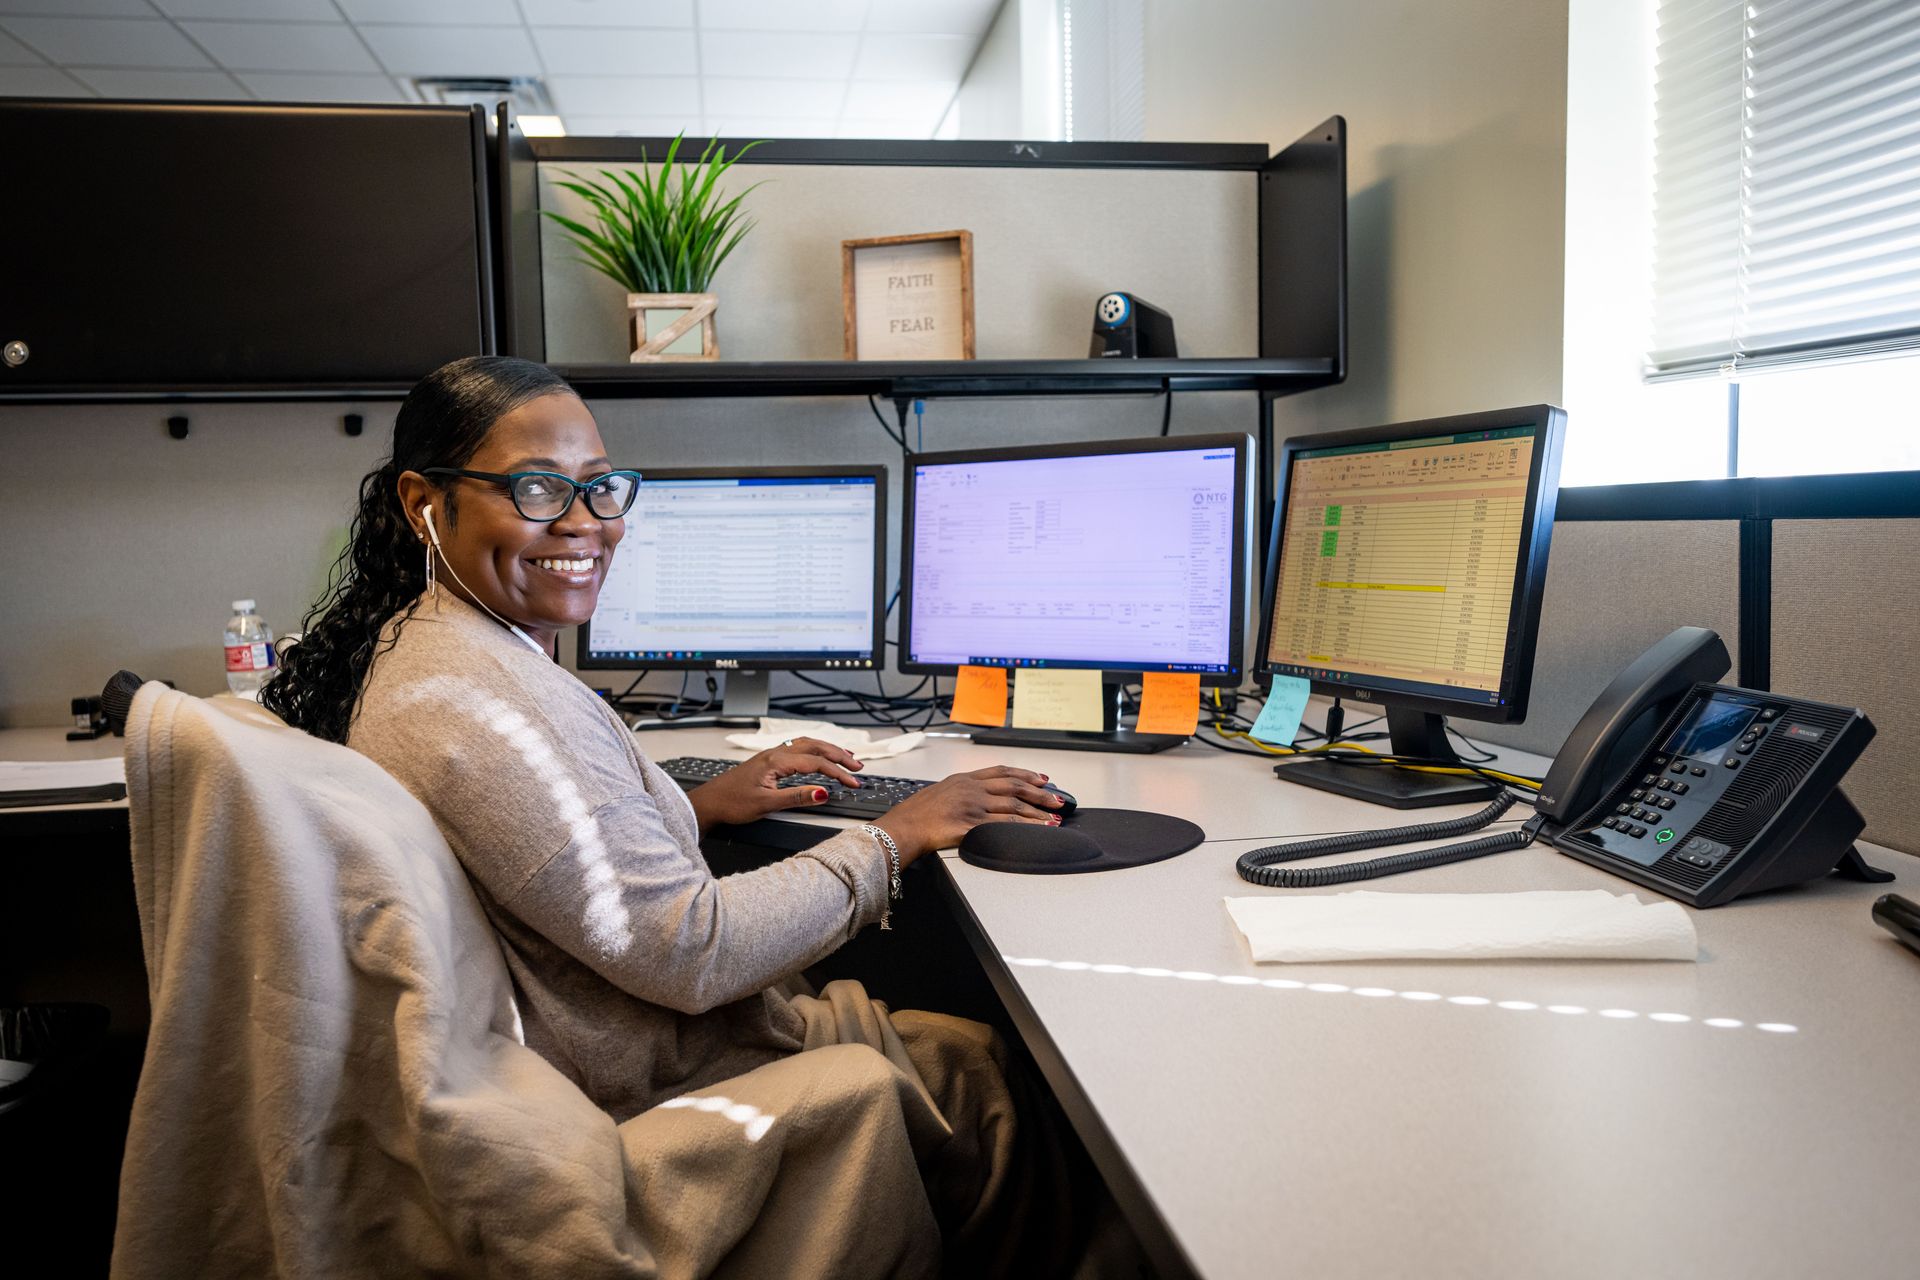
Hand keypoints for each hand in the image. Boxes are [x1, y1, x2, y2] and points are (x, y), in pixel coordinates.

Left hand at [687, 737, 864, 830]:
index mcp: (776, 761)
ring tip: (846, 758)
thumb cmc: (731, 803)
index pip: (816, 762)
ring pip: (806, 745)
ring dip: (828, 750)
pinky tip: (818, 757)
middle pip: (815, 747)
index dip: (838, 772)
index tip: (853, 783)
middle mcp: (775, 753)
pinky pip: (798, 749)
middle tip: (858, 766)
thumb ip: (796, 797)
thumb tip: (823, 792)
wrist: (708, 802)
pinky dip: (814, 751)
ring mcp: (771, 755)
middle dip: (839, 755)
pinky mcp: (768, 761)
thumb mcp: (766, 804)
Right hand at [873, 765, 1064, 862]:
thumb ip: (959, 793)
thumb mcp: (938, 794)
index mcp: (963, 780)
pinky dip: (1027, 827)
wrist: (901, 828)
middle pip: (1013, 786)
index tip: (1041, 778)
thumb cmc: (914, 816)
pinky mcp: (972, 824)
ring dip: (1038, 812)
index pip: (1000, 772)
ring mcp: (972, 806)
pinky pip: (1006, 825)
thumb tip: (974, 799)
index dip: (1024, 774)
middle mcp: (971, 789)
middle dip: (1039, 793)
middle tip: (1058, 798)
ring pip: (1014, 806)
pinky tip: (1039, 829)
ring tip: (1055, 817)